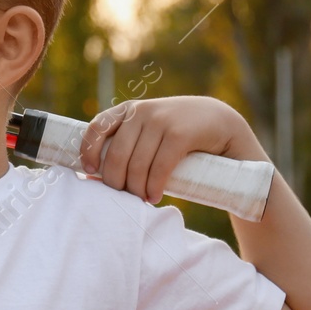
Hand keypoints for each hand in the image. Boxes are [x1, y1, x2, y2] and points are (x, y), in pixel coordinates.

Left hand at [78, 95, 268, 204]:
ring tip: (142, 199)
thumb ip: (126, 144)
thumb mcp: (149, 130)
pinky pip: (159, 167)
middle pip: (116, 155)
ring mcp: (161, 120)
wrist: (221, 123)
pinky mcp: (179, 134)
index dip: (89, 152)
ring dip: (136, 189)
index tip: (89, 172)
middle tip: (124, 196)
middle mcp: (142, 112)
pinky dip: (154, 186)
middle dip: (116, 181)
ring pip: (137, 165)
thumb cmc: (177, 134)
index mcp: (128, 110)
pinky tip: (154, 196)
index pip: (97, 128)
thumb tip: (90, 175)